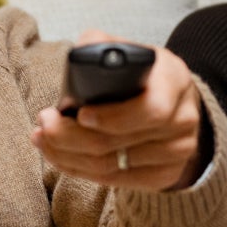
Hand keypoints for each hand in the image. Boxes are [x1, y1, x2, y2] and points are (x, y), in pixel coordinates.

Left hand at [32, 30, 208, 190]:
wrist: (171, 100)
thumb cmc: (139, 74)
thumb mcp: (125, 51)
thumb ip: (99, 45)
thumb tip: (80, 56)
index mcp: (174, 80)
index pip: (151, 109)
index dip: (112, 117)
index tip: (79, 113)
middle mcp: (183, 119)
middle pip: (118, 143)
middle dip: (69, 136)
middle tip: (44, 124)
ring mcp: (177, 152)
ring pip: (110, 167)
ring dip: (67, 154)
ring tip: (43, 137)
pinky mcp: (165, 176)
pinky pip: (114, 181)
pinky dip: (79, 169)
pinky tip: (60, 155)